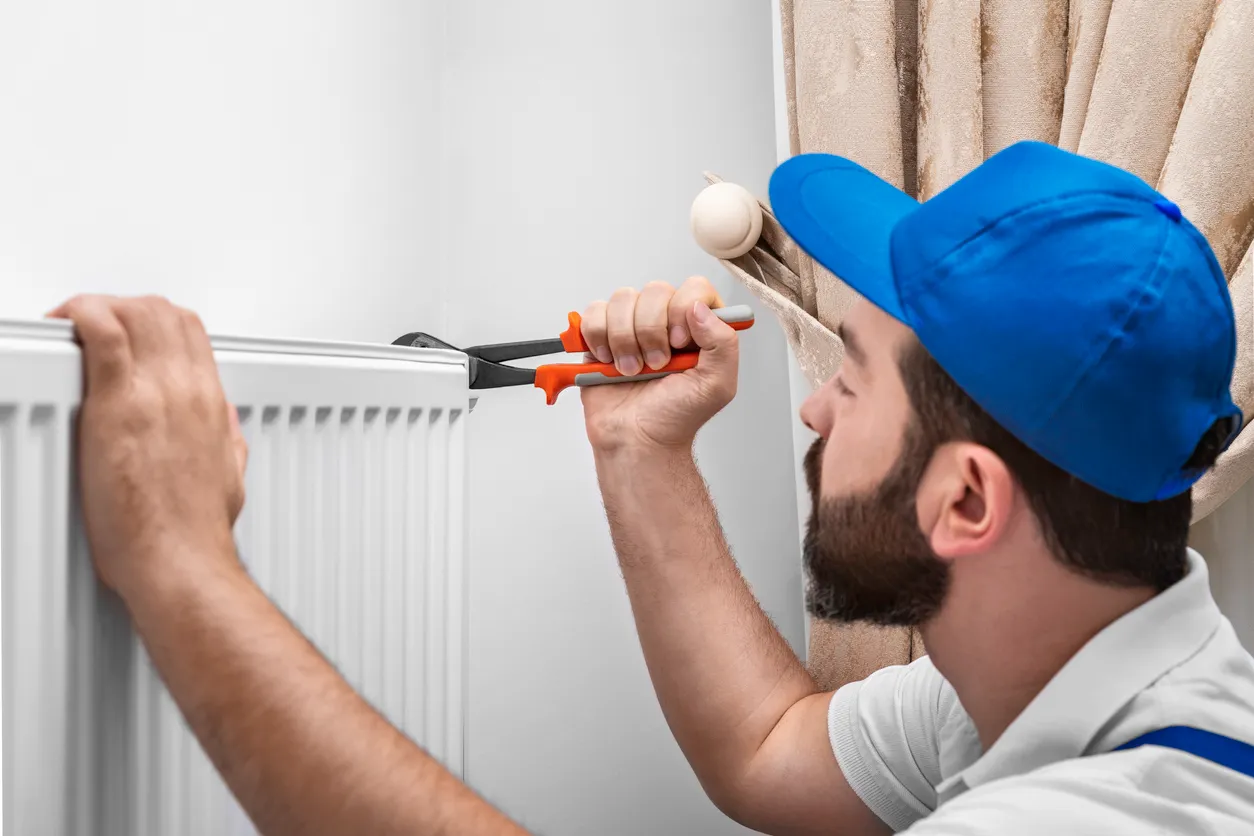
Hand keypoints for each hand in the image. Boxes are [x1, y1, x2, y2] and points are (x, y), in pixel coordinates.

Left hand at [48, 295, 247, 601]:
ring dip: (101, 306)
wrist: (179, 561)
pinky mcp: (118, 405)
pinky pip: (102, 332)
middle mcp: (188, 390)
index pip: (189, 331)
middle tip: (95, 327)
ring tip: (74, 326)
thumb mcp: (229, 477)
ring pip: (136, 310)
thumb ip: (227, 441)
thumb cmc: (192, 533)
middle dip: (124, 307)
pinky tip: (65, 324)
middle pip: (161, 311)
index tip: (128, 332)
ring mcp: (155, 393)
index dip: (154, 321)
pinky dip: (81, 315)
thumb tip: (224, 425)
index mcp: (210, 404)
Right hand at [579, 277, 739, 452]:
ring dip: (625, 339)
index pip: (695, 288)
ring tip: (632, 370)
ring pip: (622, 299)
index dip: (683, 310)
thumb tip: (699, 308)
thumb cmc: (676, 417)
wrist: (637, 439)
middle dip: (652, 332)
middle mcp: (666, 321)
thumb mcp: (716, 385)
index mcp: (698, 327)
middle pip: (655, 290)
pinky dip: (599, 338)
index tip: (680, 343)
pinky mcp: (602, 335)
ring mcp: (632, 325)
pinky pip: (594, 313)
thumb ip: (723, 343)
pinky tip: (610, 362)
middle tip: (656, 365)